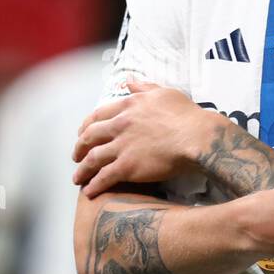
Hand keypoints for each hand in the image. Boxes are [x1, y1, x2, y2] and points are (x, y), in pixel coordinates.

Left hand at [73, 81, 212, 195]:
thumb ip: (144, 87)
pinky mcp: (127, 166)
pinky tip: (89, 192)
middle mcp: (119, 125)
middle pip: (89, 137)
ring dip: (82, 170)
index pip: (98, 115)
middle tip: (76, 157)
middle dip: (79, 148)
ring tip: (78, 179)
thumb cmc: (187, 115)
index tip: (82, 132)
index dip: (86, 125)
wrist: (197, 137)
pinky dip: (94, 185)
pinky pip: (104, 177)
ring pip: (93, 159)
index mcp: (128, 107)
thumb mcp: (165, 93)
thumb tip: (129, 81)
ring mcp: (122, 147)